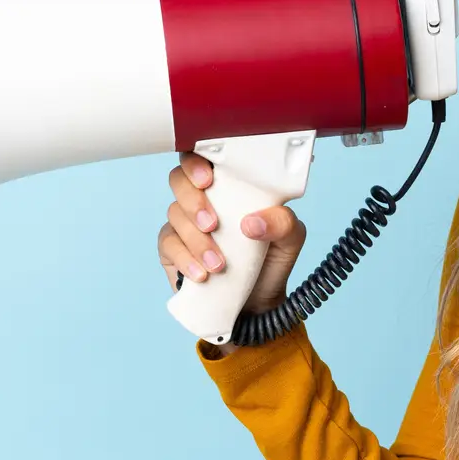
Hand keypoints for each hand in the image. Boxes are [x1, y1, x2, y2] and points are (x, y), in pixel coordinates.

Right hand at [157, 150, 307, 318]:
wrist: (258, 302)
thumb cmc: (271, 259)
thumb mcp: (290, 239)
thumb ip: (283, 222)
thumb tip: (251, 223)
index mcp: (229, 185)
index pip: (203, 157)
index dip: (197, 162)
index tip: (207, 178)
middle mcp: (202, 198)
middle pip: (178, 179)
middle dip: (193, 201)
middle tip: (213, 224)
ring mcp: (184, 223)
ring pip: (174, 214)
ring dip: (196, 240)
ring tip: (219, 264)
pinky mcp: (172, 249)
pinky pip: (168, 245)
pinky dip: (185, 259)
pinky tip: (202, 275)